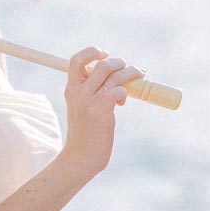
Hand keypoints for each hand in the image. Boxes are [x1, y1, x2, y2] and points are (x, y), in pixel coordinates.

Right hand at [60, 46, 146, 180]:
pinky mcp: (101, 112)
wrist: (80, 158)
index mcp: (71, 89)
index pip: (76, 59)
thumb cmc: (85, 134)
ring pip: (114, 75)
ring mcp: (89, 102)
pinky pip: (118, 90)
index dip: (92, 51)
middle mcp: (78, 92)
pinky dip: (125, 91)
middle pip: (102, 64)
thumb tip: (114, 77)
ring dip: (131, 73)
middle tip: (129, 69)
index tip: (104, 55)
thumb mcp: (81, 108)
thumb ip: (91, 92)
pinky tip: (123, 102)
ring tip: (138, 78)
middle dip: (120, 63)